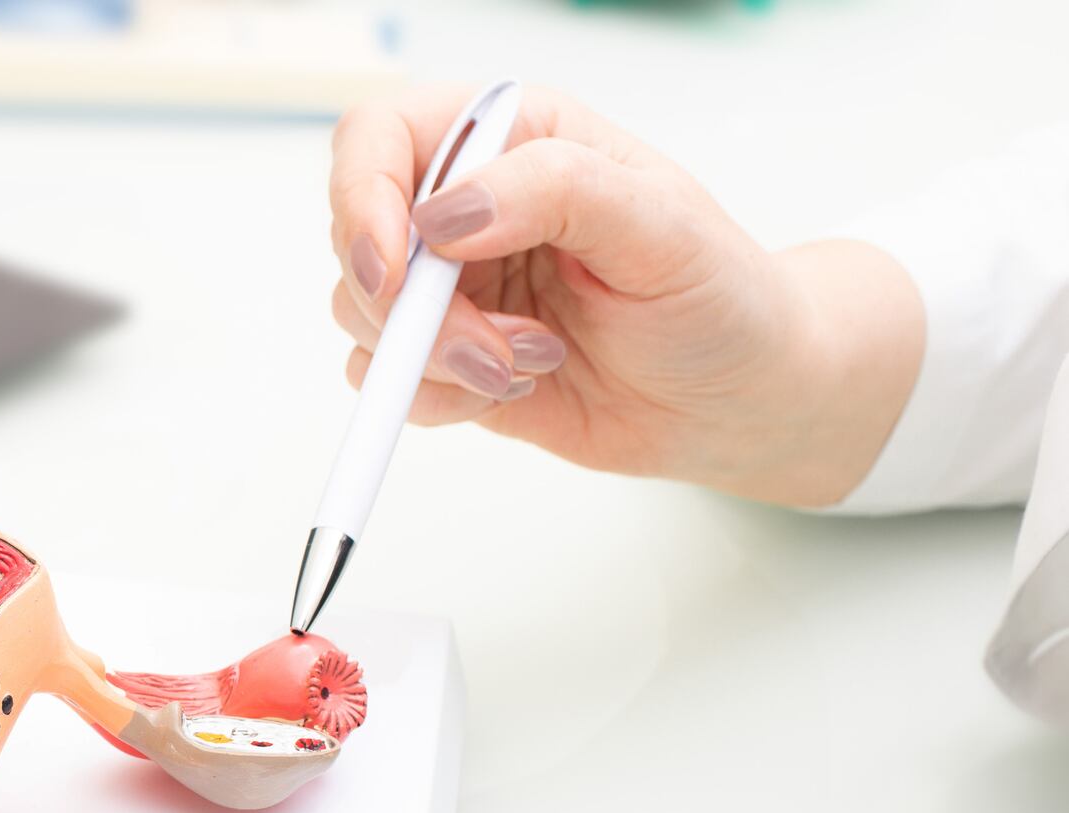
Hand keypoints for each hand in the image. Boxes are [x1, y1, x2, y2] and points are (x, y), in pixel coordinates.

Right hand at [328, 85, 922, 505]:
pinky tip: (519, 385)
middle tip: (491, 345)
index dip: (363, 198)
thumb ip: (558, 191)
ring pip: (362, 316)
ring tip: (533, 361)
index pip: (381, 137)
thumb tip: (450, 211)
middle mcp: (466, 204)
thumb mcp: (660, 225)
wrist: (734, 398)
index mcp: (512, 138)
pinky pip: (390, 380)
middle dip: (410, 307)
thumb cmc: (717, 297)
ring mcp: (449, 285)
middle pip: (356, 236)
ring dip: (438, 358)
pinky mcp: (444, 356)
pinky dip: (440, 397)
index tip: (394, 272)